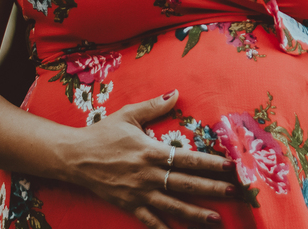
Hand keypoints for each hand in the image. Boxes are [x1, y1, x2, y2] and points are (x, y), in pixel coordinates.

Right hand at [59, 89, 237, 228]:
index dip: (210, 163)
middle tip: (234, 192)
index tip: (230, 166)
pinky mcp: (128, 206)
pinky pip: (149, 221)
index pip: (188, 159)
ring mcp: (138, 193)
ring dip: (195, 214)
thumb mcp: (128, 114)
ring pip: (172, 206)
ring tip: (217, 219)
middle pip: (185, 184)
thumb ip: (155, 106)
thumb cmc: (103, 133)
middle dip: (212, 189)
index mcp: (151, 151)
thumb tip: (176, 93)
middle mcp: (148, 175)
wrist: (73, 157)